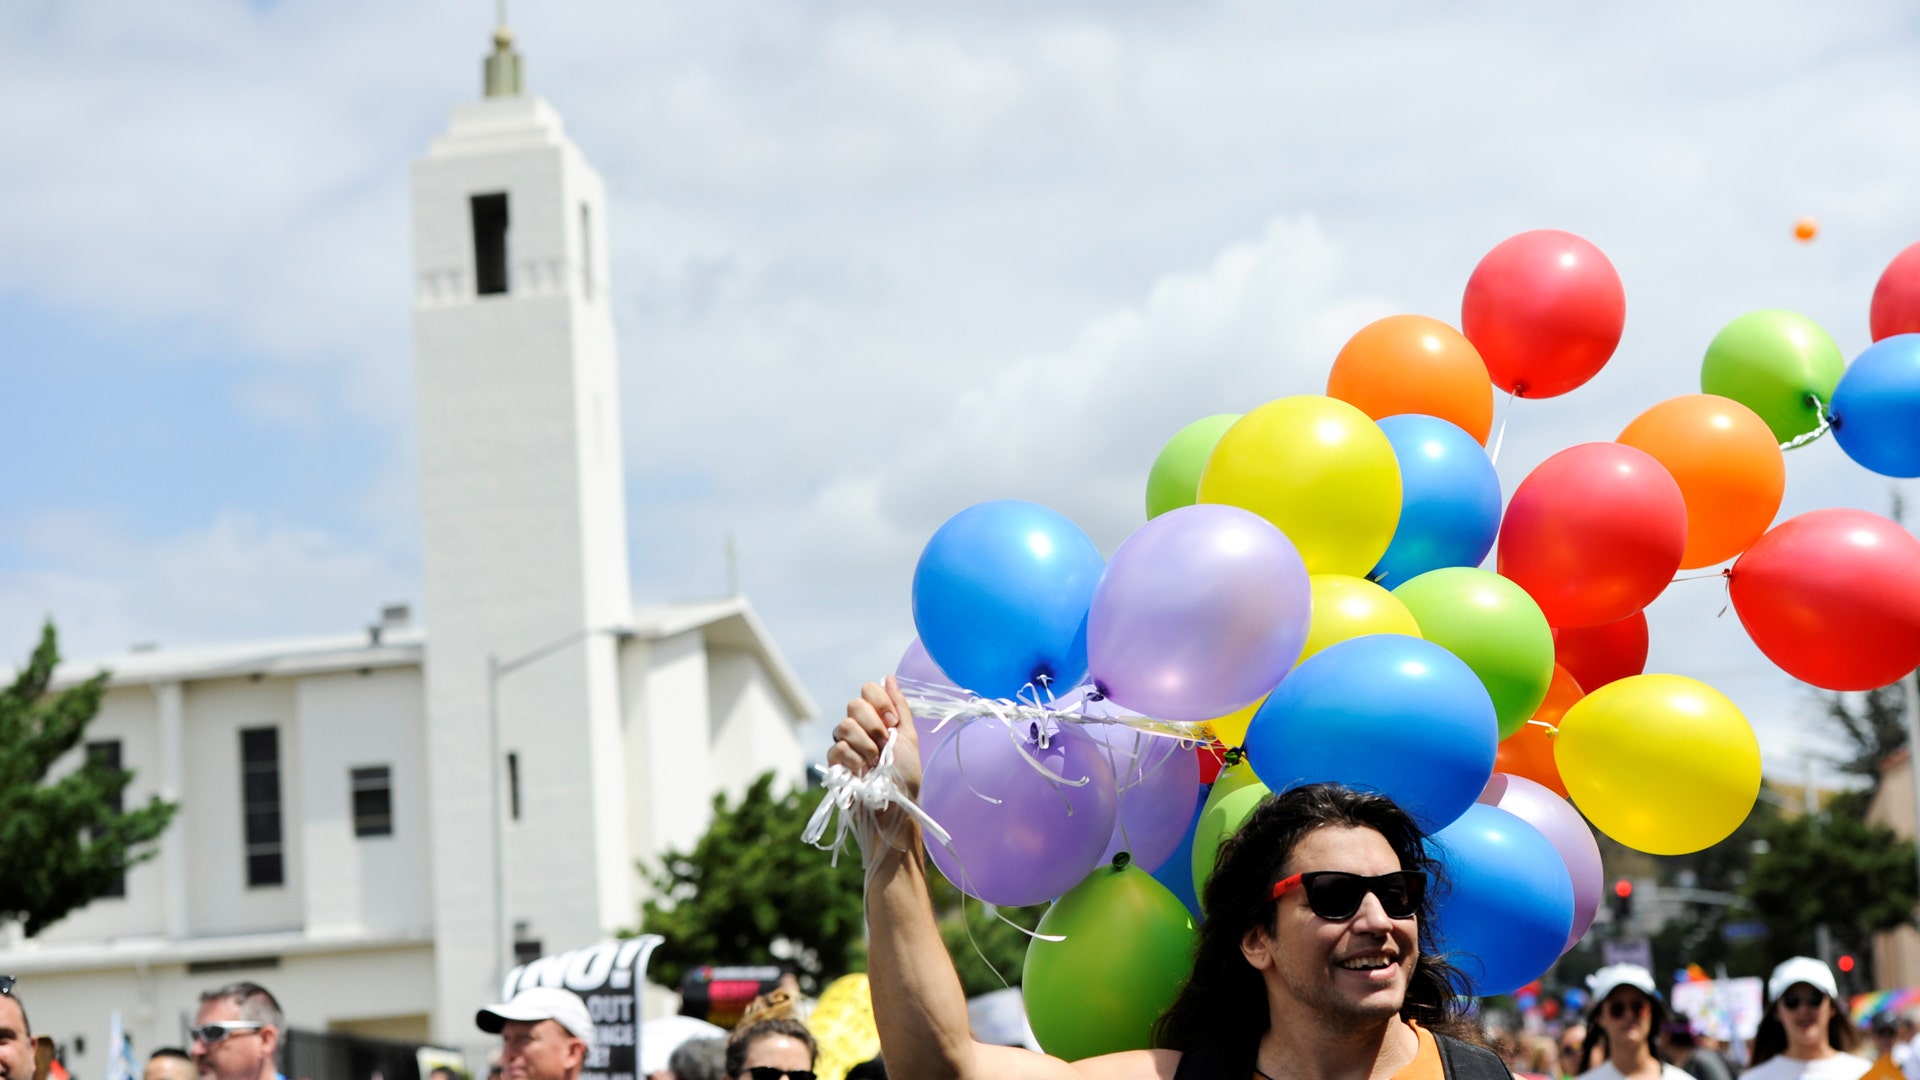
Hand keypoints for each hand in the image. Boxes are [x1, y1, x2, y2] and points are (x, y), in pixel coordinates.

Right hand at [829, 675, 922, 801]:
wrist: (897, 806)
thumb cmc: (906, 776)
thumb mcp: (909, 738)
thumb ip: (900, 707)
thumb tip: (889, 677)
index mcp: (877, 718)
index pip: (868, 690)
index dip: (880, 703)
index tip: (893, 723)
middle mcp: (859, 727)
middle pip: (854, 705)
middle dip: (874, 726)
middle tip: (884, 746)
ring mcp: (845, 744)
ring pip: (844, 726)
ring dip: (866, 746)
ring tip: (875, 763)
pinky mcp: (834, 763)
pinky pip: (838, 748)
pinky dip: (855, 760)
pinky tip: (863, 772)